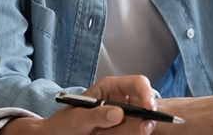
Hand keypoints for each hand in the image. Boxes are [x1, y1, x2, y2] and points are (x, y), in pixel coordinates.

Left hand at [0, 75, 157, 134]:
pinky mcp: (123, 131)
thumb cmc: (64, 122)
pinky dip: (132, 134)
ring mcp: (124, 118)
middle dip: (147, 116)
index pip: (137, 83)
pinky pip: (134, 133)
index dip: (146, 93)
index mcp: (111, 88)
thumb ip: (96, 115)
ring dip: (136, 130)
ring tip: (107, 134)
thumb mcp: (77, 117)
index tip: (149, 108)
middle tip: (144, 128)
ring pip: (141, 122)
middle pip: (145, 104)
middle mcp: (121, 101)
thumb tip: (118, 113)